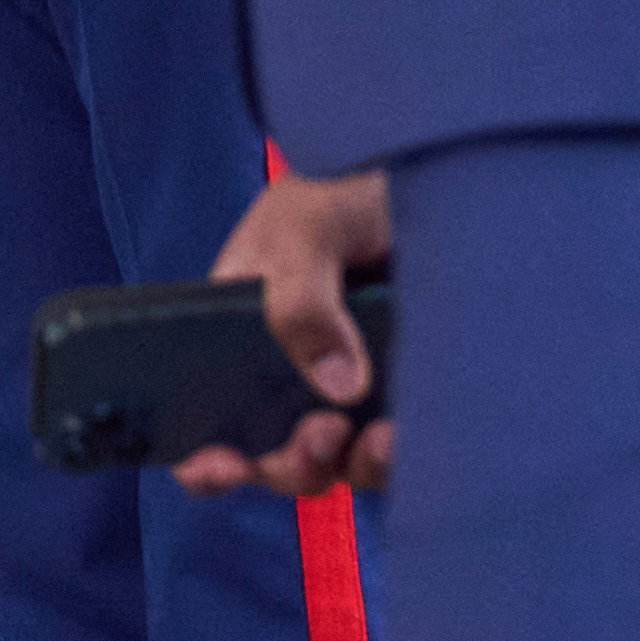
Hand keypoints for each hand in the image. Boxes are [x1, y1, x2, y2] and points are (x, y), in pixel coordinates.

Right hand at [184, 164, 394, 498]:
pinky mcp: (410, 394)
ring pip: (339, 463)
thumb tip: (339, 389)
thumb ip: (303, 302)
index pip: (204, 416)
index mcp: (239, 338)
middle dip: (288, 463)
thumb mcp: (304, 230)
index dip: (203, 458)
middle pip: (275, 456)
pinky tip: (404, 434)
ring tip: (376, 439)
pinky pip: (396, 449)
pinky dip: (398, 457)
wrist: (436, 172)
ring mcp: (354, 388)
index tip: (215, 467)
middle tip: (318, 435)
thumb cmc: (345, 193)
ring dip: (348, 466)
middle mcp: (291, 375)